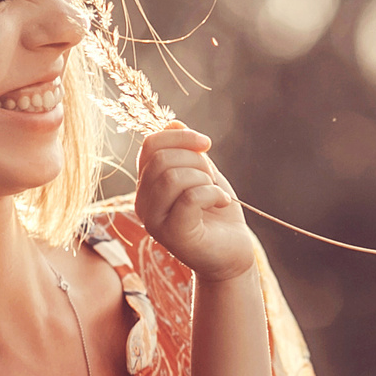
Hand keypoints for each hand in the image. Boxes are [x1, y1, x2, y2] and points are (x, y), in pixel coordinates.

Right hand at [136, 126, 256, 282]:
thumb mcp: (203, 174)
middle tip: (212, 180)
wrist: (232, 252)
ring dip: (205, 180)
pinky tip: (223, 203)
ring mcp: (154, 221)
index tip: (206, 144)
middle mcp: (143, 203)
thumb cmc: (217, 213)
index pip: (150, 145)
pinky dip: (213, 194)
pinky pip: (189, 198)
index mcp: (147, 185)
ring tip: (215, 193)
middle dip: (197, 161)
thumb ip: (187, 152)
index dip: (180, 137)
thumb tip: (173, 123)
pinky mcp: (173, 236)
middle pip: (162, 159)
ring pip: (173, 177)